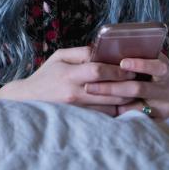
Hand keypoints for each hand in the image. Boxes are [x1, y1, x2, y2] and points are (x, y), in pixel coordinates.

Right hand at [0, 46, 136, 114]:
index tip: (130, 68)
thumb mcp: (58, 57)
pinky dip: (115, 110)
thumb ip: (80, 52)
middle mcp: (74, 93)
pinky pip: (104, 116)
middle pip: (109, 91)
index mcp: (69, 75)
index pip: (98, 71)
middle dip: (127, 85)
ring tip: (136, 92)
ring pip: (110, 106)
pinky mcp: (80, 119)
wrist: (28, 99)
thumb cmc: (45, 75)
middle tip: (140, 79)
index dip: (117, 70)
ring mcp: (78, 109)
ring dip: (125, 100)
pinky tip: (124, 104)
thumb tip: (102, 50)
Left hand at [85, 53, 168, 118]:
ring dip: (111, 101)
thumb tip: (108, 48)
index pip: (156, 66)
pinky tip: (102, 109)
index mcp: (163, 70)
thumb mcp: (154, 64)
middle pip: (138, 88)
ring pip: (133, 106)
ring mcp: (161, 106)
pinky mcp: (155, 120)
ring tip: (92, 95)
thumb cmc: (157, 77)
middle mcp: (164, 88)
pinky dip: (118, 113)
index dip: (140, 65)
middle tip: (90, 86)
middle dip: (112, 87)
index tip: (122, 63)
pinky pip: (133, 118)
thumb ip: (139, 57)